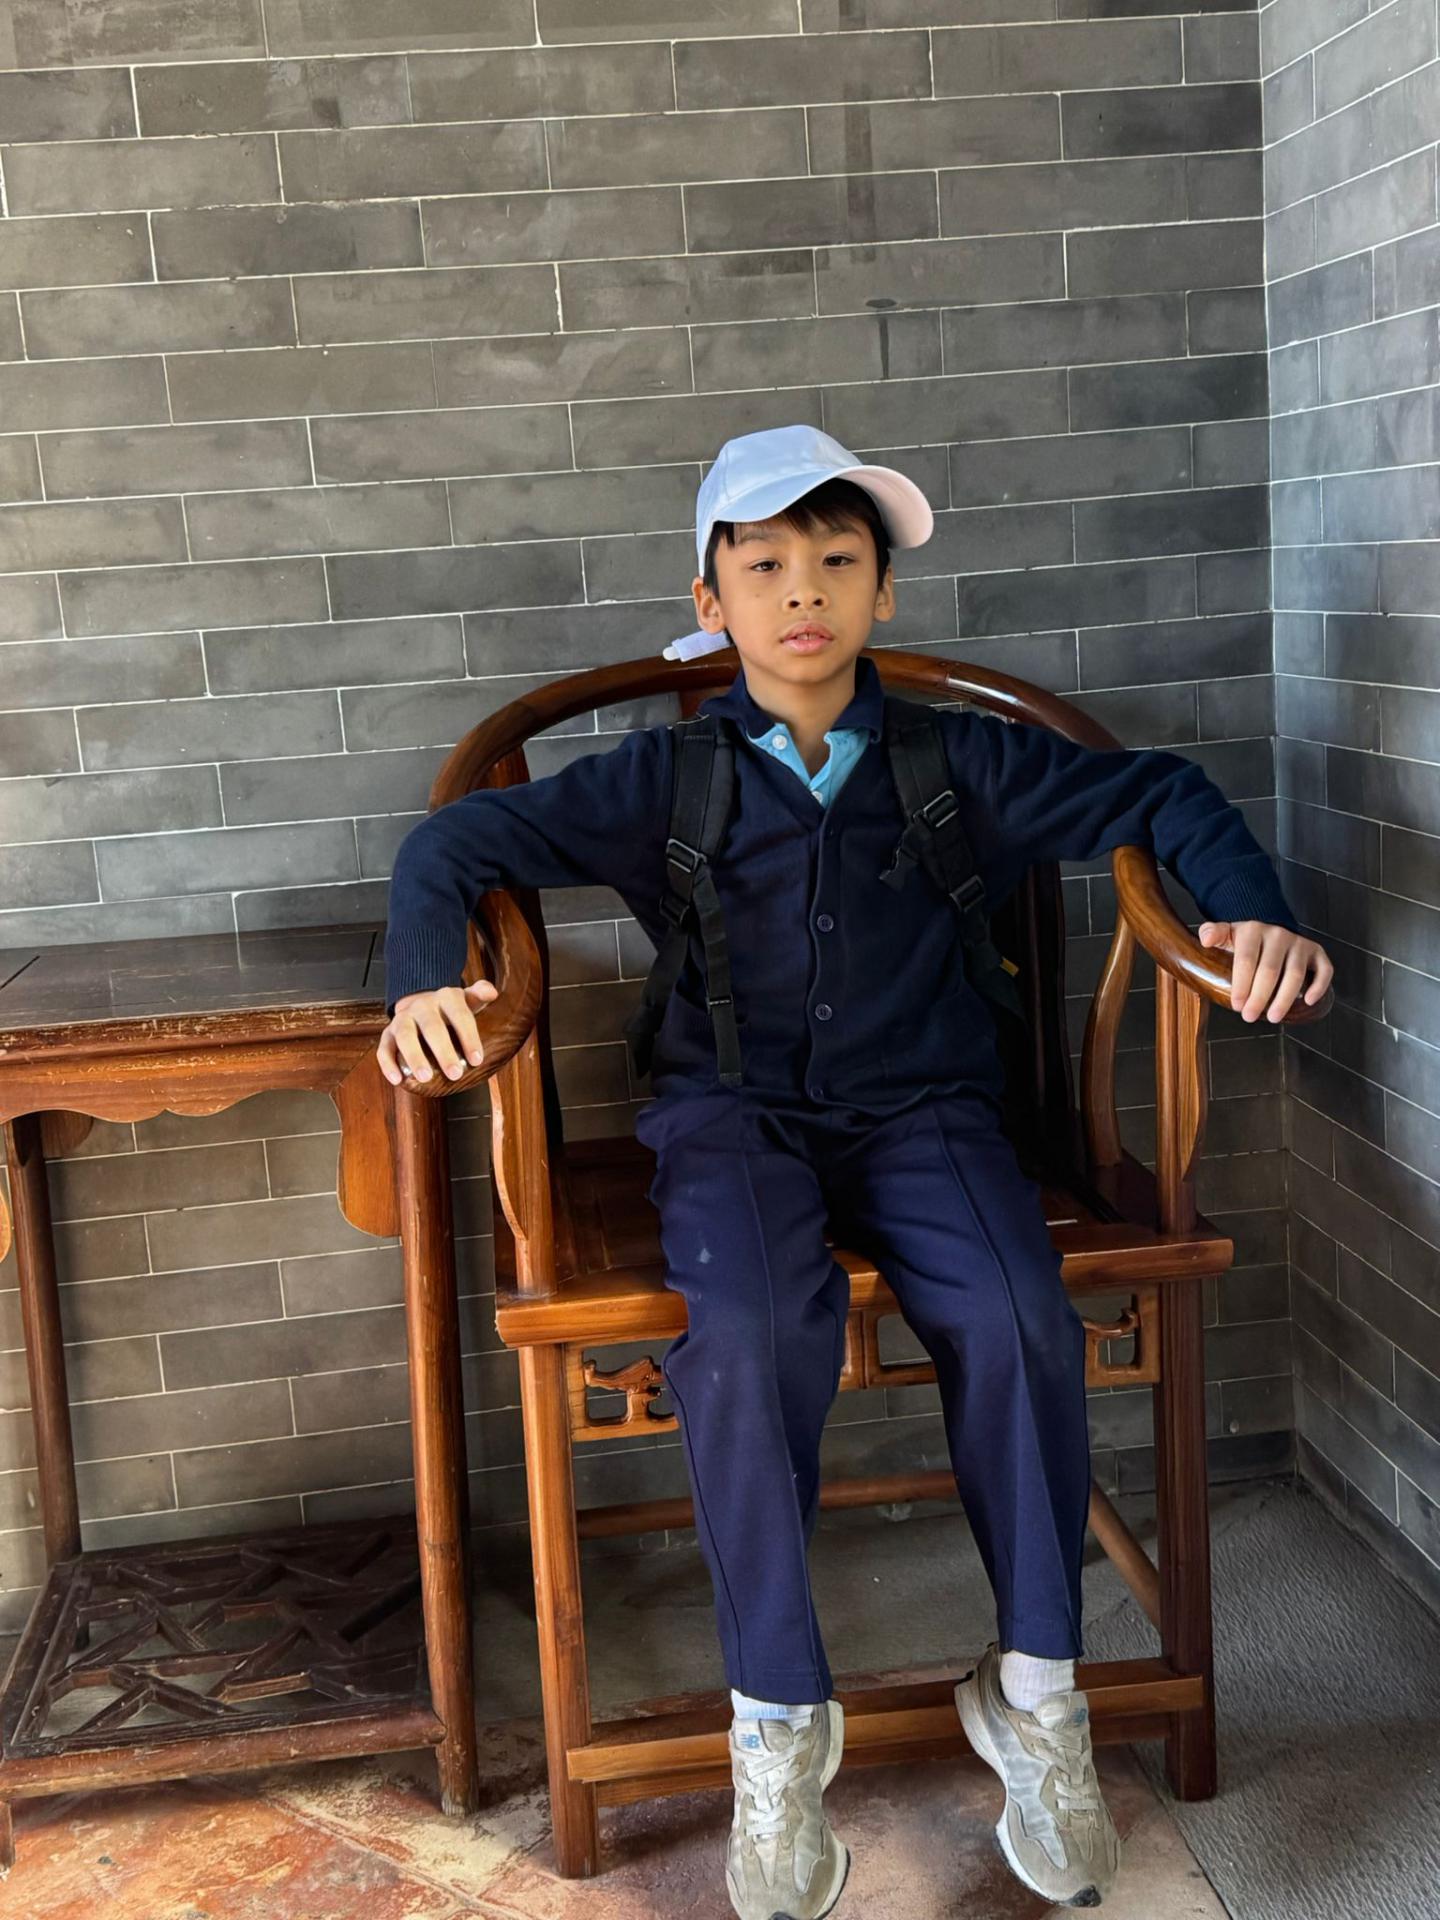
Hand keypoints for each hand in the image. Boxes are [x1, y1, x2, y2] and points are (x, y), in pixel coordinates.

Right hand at [377, 980, 499, 1085]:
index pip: (460, 1015)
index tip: (476, 1061)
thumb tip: (492, 992)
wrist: (421, 1004)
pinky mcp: (388, 1034)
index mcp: (446, 997)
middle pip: (432, 1027)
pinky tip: (398, 1080)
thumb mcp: (468, 1000)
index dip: (468, 1037)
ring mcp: (403, 1019)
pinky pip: (384, 1048)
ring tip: (425, 1078)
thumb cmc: (451, 1010)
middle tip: (455, 1074)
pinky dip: (388, 1064)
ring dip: (415, 1057)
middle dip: (443, 1051)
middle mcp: (422, 1006)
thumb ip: (480, 994)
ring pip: (405, 1036)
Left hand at [1197, 921, 1332, 1022]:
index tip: (1237, 1006)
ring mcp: (1299, 943)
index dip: (1241, 985)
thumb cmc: (1244, 942)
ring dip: (1285, 998)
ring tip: (1273, 1017)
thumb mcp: (1226, 935)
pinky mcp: (1316, 953)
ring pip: (1295, 973)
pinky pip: (1324, 970)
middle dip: (1259, 997)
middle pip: (1270, 970)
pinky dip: (1319, 986)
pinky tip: (1308, 1001)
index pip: (1247, 960)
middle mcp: (1278, 934)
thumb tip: (1206, 940)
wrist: (1269, 933)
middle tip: (1250, 1016)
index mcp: (1253, 930)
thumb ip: (1212, 933)